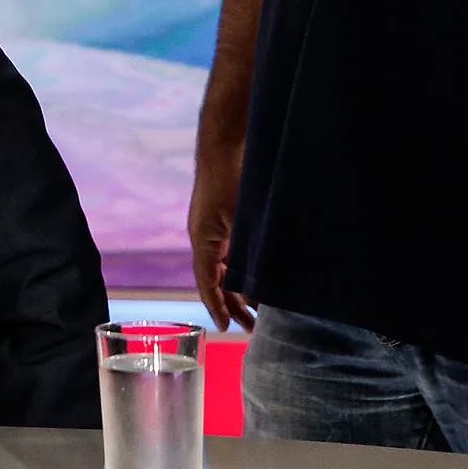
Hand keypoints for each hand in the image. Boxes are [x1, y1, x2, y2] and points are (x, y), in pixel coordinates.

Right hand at [187, 145, 253, 330]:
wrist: (227, 140)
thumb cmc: (232, 174)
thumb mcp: (245, 217)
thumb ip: (251, 252)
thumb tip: (263, 286)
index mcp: (203, 238)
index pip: (207, 282)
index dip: (216, 306)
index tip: (224, 328)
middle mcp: (206, 236)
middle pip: (218, 278)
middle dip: (234, 303)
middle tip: (254, 328)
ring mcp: (216, 225)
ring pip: (228, 265)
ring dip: (243, 286)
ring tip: (263, 309)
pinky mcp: (227, 216)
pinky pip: (234, 250)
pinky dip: (246, 267)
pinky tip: (264, 274)